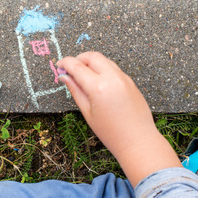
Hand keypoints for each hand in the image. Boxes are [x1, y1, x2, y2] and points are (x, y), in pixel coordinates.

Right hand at [57, 52, 181, 186]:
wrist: (137, 140)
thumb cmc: (111, 132)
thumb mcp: (88, 112)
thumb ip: (75, 91)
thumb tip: (65, 77)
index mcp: (99, 87)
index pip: (77, 66)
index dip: (66, 63)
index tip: (59, 65)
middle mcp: (112, 78)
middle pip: (92, 56)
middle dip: (78, 58)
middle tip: (70, 68)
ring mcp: (123, 78)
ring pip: (104, 60)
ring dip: (91, 62)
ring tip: (83, 75)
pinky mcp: (130, 81)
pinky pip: (113, 68)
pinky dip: (102, 68)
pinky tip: (97, 81)